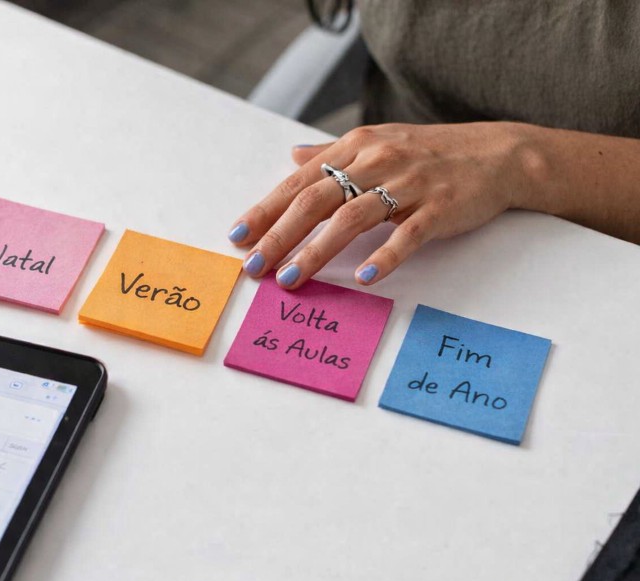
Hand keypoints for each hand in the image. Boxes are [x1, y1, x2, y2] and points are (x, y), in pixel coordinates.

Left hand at [227, 122, 526, 287]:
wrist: (499, 154)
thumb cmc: (431, 153)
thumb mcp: (378, 143)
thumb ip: (333, 153)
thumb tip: (293, 156)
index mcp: (356, 147)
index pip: (300, 182)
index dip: (266, 210)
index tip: (238, 236)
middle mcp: (376, 161)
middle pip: (316, 200)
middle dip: (279, 236)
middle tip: (254, 266)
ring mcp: (409, 184)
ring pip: (352, 218)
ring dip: (316, 251)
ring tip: (290, 280)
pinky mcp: (439, 207)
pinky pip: (407, 234)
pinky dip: (384, 256)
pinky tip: (364, 278)